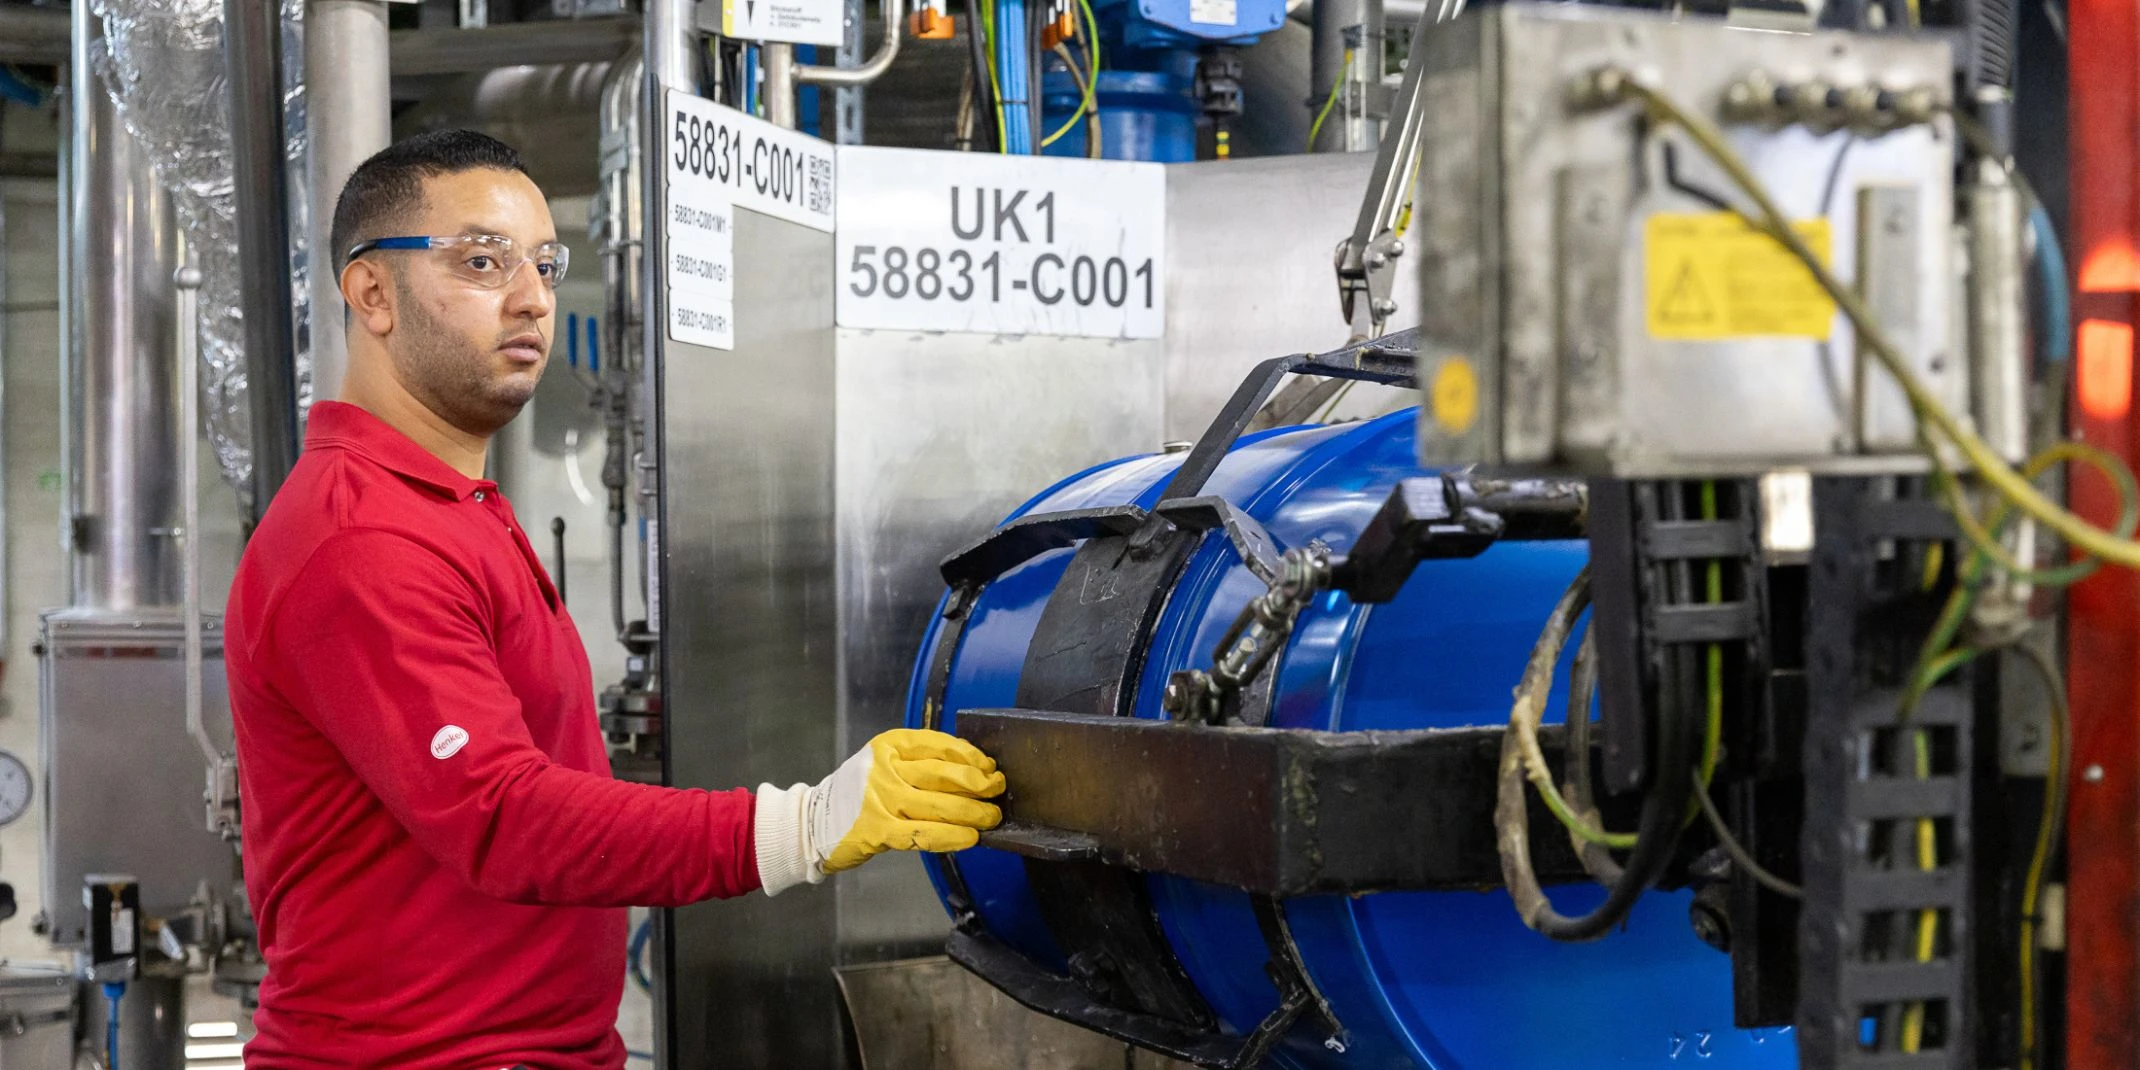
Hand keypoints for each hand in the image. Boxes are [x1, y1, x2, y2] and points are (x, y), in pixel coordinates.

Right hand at [755, 729, 1005, 894]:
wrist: (811, 823)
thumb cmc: (856, 794)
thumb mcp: (883, 765)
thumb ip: (918, 765)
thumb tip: (972, 773)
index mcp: (889, 746)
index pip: (938, 745)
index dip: (969, 756)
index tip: (990, 767)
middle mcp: (885, 768)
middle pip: (942, 775)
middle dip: (977, 784)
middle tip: (997, 792)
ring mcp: (880, 800)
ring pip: (937, 805)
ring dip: (971, 812)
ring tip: (990, 818)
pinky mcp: (878, 830)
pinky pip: (923, 834)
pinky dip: (950, 836)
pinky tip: (969, 838)